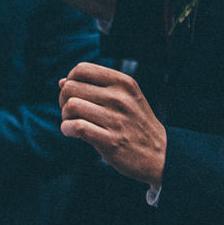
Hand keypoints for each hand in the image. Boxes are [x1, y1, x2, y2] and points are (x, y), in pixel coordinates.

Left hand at [59, 62, 166, 187]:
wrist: (163, 155)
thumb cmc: (137, 124)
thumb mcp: (125, 98)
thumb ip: (95, 87)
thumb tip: (61, 82)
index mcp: (123, 83)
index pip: (82, 69)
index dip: (70, 80)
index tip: (73, 93)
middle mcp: (120, 98)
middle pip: (71, 87)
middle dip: (64, 99)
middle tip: (70, 111)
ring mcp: (116, 120)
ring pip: (71, 106)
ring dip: (65, 115)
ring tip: (73, 122)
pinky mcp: (111, 141)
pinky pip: (76, 127)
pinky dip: (67, 129)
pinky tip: (71, 132)